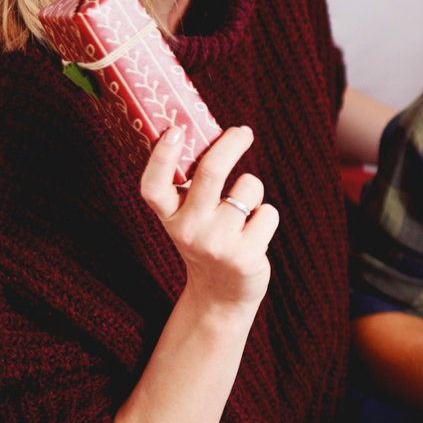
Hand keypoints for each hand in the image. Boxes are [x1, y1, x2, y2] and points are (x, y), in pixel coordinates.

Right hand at [140, 124, 276, 308]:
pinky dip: (266, 215)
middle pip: (210, 172)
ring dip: (252, 190)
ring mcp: (217, 244)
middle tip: (243, 132)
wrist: (222, 293)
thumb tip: (214, 135)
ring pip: (249, 187)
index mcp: (170, 216)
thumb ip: (192, 185)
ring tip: (243, 212)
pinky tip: (253, 234)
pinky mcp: (245, 256)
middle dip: (231, 144)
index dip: (161, 156)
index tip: (175, 130)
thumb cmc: (209, 239)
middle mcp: (189, 230)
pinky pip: (268, 212)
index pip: (154, 185)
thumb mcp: (191, 216)